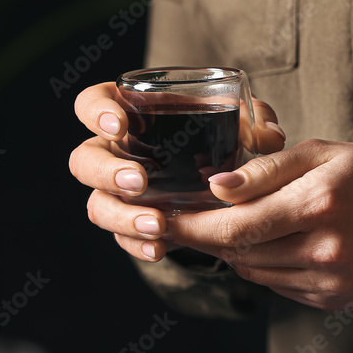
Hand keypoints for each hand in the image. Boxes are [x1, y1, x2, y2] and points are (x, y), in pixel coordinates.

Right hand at [68, 81, 286, 262]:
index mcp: (130, 113)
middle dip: (106, 172)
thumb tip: (269, 136)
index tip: (120, 126)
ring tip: (156, 225)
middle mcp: (116, 151)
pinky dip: (137, 245)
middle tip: (140, 182)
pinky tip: (159, 250)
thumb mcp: (240, 119)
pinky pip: (121, 237)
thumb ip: (255, 118)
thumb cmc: (222, 132)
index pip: (91, 103)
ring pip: (96, 204)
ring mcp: (118, 189)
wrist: (225, 176)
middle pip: (84, 160)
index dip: (96, 112)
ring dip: (122, 217)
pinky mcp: (131, 221)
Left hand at [164, 140, 352, 309]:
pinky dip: (264, 266)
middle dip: (203, 239)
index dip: (190, 226)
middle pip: (238, 254)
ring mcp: (332, 281)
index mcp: (318, 203)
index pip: (233, 225)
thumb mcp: (324, 152)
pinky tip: (272, 242)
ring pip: (255, 273)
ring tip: (229, 225)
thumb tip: (215, 187)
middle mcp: (325, 249)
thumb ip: (267, 168)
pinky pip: (280, 287)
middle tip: (179, 221)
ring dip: (233, 252)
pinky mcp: (336, 300)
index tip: (159, 220)